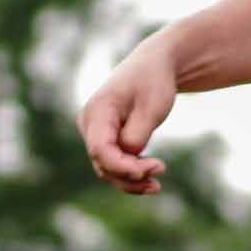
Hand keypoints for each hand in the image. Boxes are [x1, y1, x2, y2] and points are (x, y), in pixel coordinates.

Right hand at [81, 39, 177, 195]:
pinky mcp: (104, 139)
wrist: (152, 66)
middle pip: (103, 163)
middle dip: (130, 175)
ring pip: (107, 168)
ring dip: (131, 180)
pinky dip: (130, 174)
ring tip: (156, 185)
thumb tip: (129, 157)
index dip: (122, 167)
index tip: (151, 170)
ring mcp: (94, 133)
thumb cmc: (153, 82)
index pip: (101, 150)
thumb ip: (137, 135)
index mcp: (97, 111)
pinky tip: (150, 181)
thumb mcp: (151, 108)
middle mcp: (89, 124)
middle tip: (161, 170)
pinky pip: (113, 163)